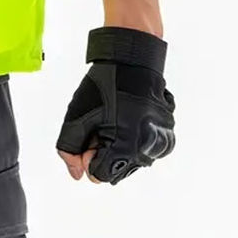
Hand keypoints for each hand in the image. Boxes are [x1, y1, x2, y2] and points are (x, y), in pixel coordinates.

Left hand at [56, 27, 174, 184]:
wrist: (132, 62)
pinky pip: (145, 150)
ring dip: (118, 147)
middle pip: (117, 171)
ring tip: (115, 120)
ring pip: (131, 162)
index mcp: (126, 146)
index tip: (89, 135)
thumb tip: (77, 175)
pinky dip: (132, 141)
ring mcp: (162, 143)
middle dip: (103, 152)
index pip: (100, 174)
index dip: (87, 156)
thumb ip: (69, 147)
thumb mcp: (76, 114)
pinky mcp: (168, 135)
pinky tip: (127, 120)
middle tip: (101, 125)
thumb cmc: (103, 87)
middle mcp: (149, 150)